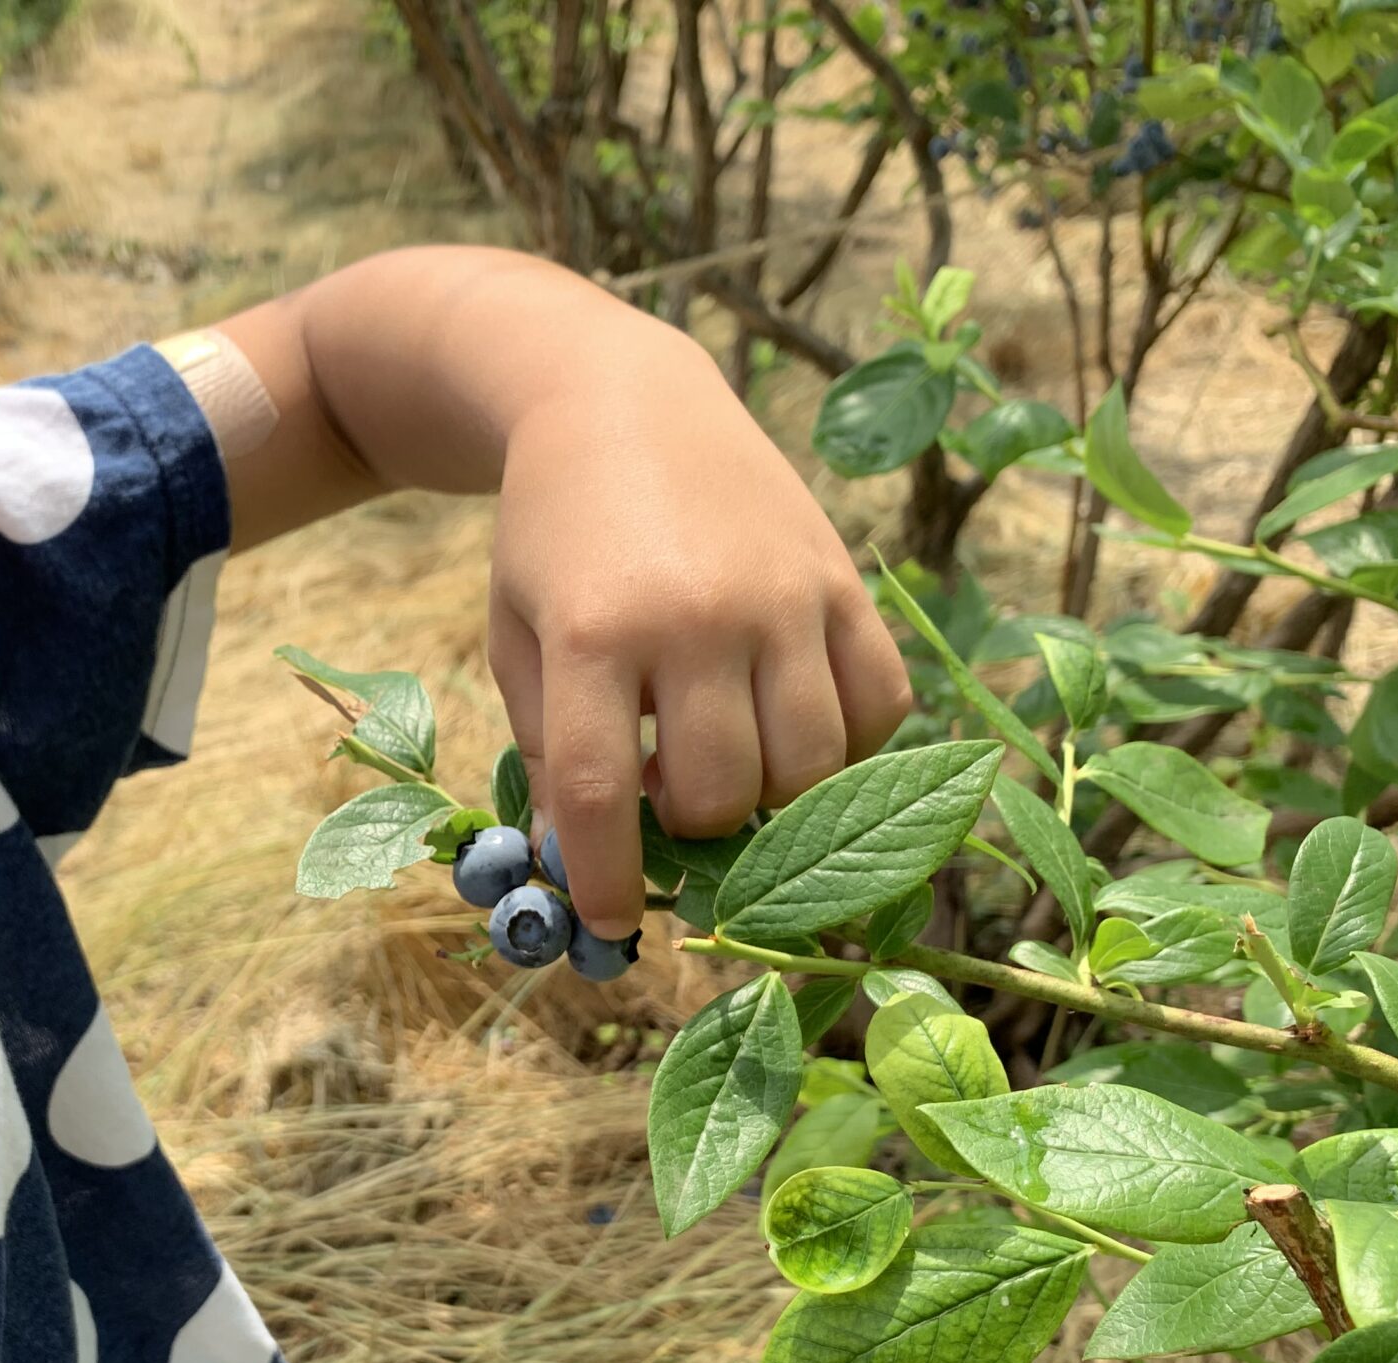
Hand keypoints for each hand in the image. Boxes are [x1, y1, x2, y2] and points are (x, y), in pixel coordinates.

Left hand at [486, 339, 910, 936]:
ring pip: (810, 767)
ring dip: (769, 796)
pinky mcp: (840, 580)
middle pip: (721, 793)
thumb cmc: (554, 537)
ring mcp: (781, 596)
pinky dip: (848, 746)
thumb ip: (549, 750)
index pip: (602, 798)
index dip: (609, 880)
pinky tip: (794, 727)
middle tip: (665, 797)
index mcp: (594, 631)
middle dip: (691, 827)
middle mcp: (697, 616)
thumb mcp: (519, 636)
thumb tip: (583, 863)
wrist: (620, 403)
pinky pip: (879, 705)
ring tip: (724, 758)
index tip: (613, 924)